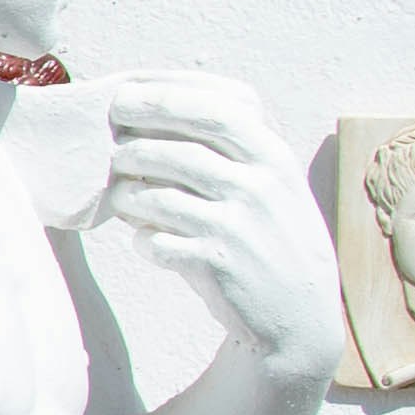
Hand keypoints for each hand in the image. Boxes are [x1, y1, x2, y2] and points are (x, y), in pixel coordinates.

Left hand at [96, 75, 340, 383]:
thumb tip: (159, 115)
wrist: (300, 317)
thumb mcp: (274, 184)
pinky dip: (143, 240)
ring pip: (157, 196)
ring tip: (124, 197)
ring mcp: (238, 226)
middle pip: (178, 150)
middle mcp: (259, 186)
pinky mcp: (216, 264)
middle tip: (115, 150)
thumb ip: (233, 150)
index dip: (163, 98)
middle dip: (135, 146)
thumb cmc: (273, 239)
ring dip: (128, 195)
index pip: (215, 108)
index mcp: (273, 156)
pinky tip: (148, 241)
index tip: (126, 96)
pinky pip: (155, 241)